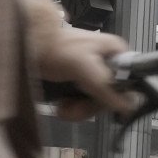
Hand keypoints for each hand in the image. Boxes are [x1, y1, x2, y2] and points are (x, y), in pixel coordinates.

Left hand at [31, 17, 145, 121]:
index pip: (131, 83)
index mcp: (115, 52)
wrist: (27, 46)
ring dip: (79, 110)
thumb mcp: (82, 65)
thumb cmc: (54, 48)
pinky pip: (84, 103)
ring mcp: (93, 74)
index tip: (98, 105)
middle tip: (74, 109)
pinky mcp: (80, 83)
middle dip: (90, 107)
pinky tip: (62, 105)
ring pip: (97, 103)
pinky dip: (72, 108)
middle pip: (112, 97)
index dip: (117, 99)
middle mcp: (108, 63)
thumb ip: (105, 84)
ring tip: (64, 107)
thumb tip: (128, 105)